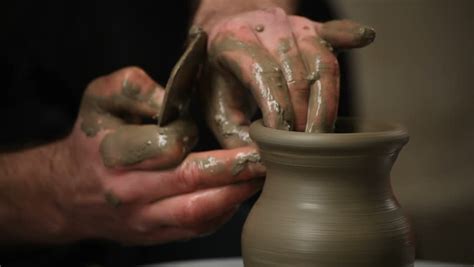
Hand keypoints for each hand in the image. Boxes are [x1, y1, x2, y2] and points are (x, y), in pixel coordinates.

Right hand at [1, 67, 263, 244]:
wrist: (71, 191)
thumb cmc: (93, 138)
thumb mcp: (100, 97)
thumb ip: (135, 87)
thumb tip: (174, 98)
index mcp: (114, 152)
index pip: (165, 146)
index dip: (189, 135)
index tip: (202, 126)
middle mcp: (128, 191)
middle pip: (192, 183)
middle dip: (236, 169)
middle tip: (268, 155)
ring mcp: (143, 218)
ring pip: (198, 213)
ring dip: (237, 195)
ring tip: (262, 175)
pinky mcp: (155, 234)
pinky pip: (196, 228)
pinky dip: (224, 212)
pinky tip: (240, 193)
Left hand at [197, 7, 374, 147]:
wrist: (224, 32)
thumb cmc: (219, 75)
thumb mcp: (214, 107)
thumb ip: (233, 137)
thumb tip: (263, 164)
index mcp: (233, 42)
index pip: (265, 77)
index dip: (279, 112)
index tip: (285, 146)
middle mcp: (264, 26)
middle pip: (298, 74)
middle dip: (306, 116)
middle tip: (310, 150)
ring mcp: (290, 24)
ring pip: (321, 61)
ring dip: (328, 102)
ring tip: (326, 134)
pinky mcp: (309, 26)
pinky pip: (333, 32)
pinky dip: (349, 37)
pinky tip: (364, 39)